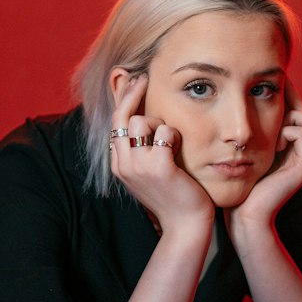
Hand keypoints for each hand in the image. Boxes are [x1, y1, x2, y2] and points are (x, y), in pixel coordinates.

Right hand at [109, 75, 212, 232]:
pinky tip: (179, 148)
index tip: (136, 82)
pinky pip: (164, 132)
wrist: (186, 225)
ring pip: (142, 121)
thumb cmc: (173, 195)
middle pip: (123, 116)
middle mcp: (124, 164)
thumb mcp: (149, 172)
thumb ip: (141, 150)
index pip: (115, 123)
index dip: (124, 99)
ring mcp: (139, 166)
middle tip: (145, 77)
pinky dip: (174, 135)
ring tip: (171, 141)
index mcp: (119, 165)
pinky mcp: (159, 167)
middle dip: (134, 93)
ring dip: (161, 123)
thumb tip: (140, 121)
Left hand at [227, 81, 301, 231]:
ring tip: (273, 137)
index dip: (291, 104)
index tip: (268, 105)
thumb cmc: (242, 184)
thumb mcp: (249, 153)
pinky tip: (273, 146)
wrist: (246, 214)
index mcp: (293, 149)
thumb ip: (256, 134)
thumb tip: (247, 107)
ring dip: (291, 120)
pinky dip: (286, 131)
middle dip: (291, 108)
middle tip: (272, 122)